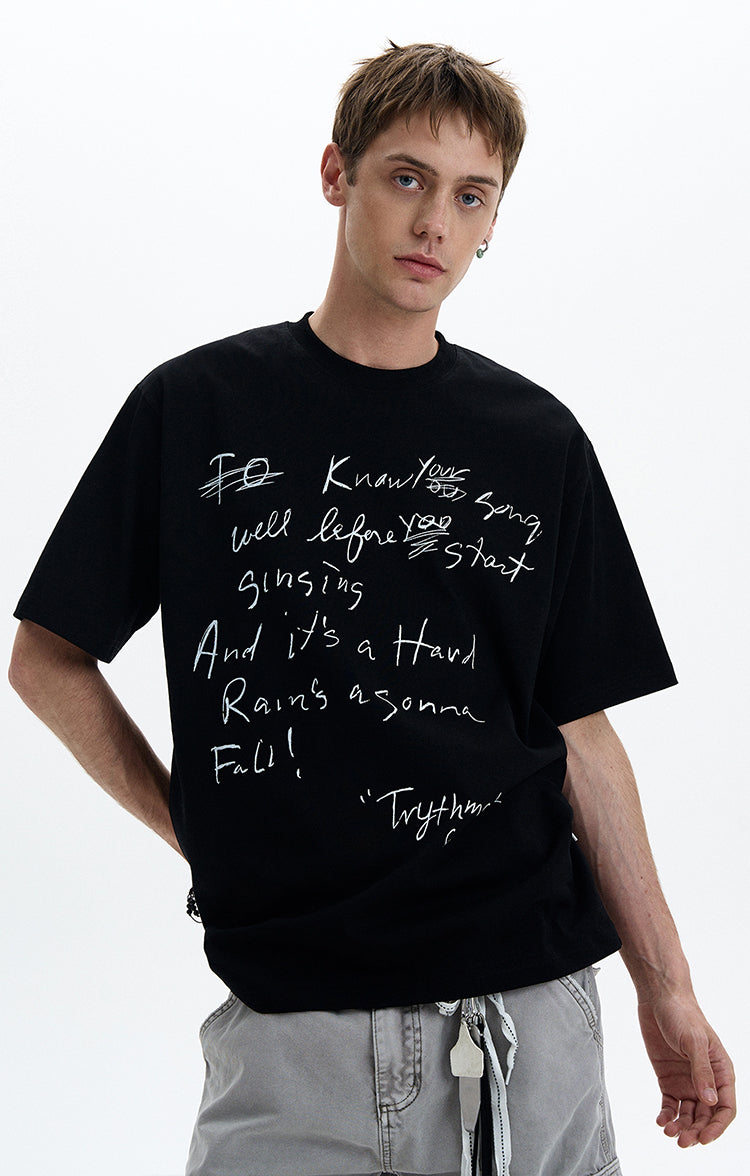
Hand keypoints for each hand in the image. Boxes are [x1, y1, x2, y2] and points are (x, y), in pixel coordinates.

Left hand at [637, 993, 735, 1146]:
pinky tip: (661, 1120)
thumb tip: (710, 1101)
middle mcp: (706, 1080)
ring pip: (688, 1114)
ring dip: (681, 1126)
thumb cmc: (682, 1014)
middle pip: (706, 1116)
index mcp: (721, 1071)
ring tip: (668, 1131)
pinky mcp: (668, 1078)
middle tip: (682, 1141)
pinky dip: (667, 1115)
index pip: (725, 1108)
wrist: (659, 997)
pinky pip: (671, 1104)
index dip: (717, 1127)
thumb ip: (702, 1071)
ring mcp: (687, 1080)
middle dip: (696, 1131)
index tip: (703, 1139)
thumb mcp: (694, 1041)